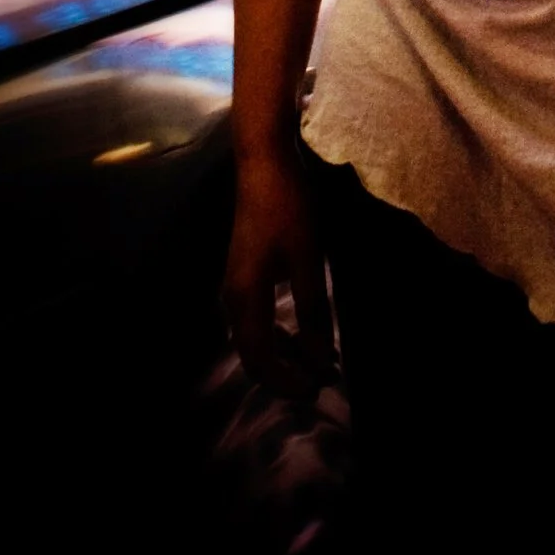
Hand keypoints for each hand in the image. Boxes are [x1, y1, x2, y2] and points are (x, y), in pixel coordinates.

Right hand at [224, 149, 335, 399]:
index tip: (316, 389)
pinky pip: (256, 320)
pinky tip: (300, 337)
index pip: (259, 359)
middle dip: (284, 374)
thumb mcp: (309, 257)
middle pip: (252, 354)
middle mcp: (233, 299)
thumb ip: (313, 309)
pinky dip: (277, 336)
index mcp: (245, 298)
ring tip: (314, 365)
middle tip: (318, 384)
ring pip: (253, 338)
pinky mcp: (244, 276)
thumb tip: (321, 356)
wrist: (263, 164)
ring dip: (282, 356)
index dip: (286, 381)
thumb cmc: (288, 207)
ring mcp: (235, 287)